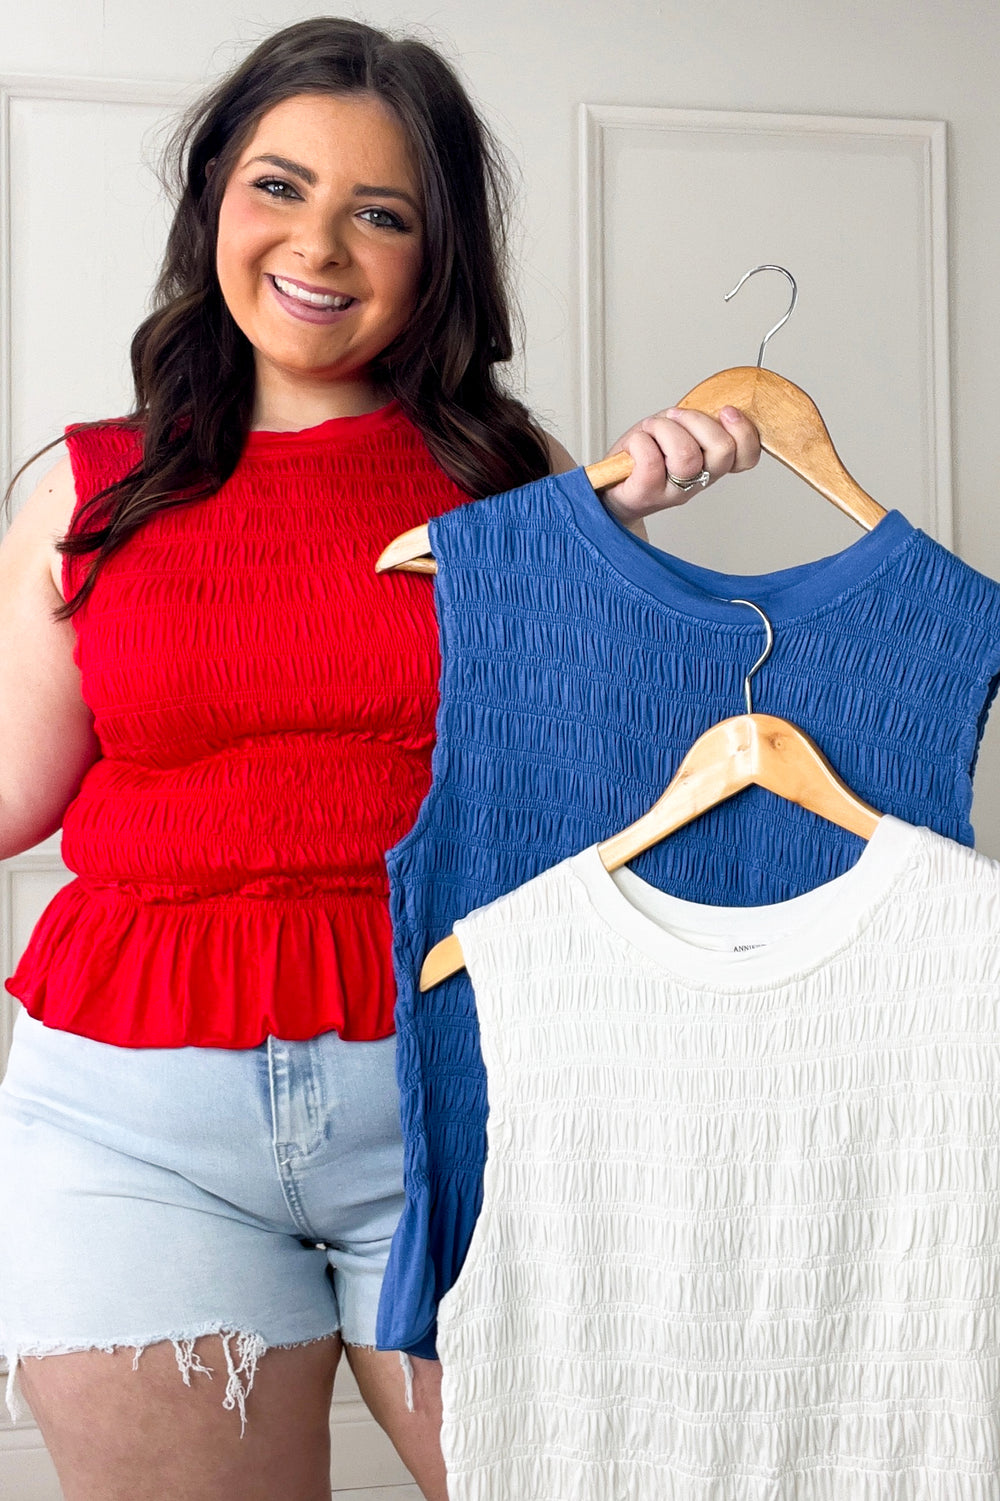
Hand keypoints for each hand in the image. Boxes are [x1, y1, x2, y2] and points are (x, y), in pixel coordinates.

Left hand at [600, 406, 760, 529]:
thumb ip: (694, 422)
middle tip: (674, 417)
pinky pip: (651, 460)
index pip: (746, 458)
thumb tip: (710, 404)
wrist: (609, 484)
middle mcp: (697, 482)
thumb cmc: (642, 455)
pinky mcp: (647, 494)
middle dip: (697, 420)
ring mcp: (673, 491)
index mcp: (710, 465)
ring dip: (665, 429)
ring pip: (687, 455)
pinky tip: (636, 443)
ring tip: (651, 430)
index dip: (744, 432)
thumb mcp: (674, 430)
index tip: (726, 411)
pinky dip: (640, 441)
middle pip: (722, 451)